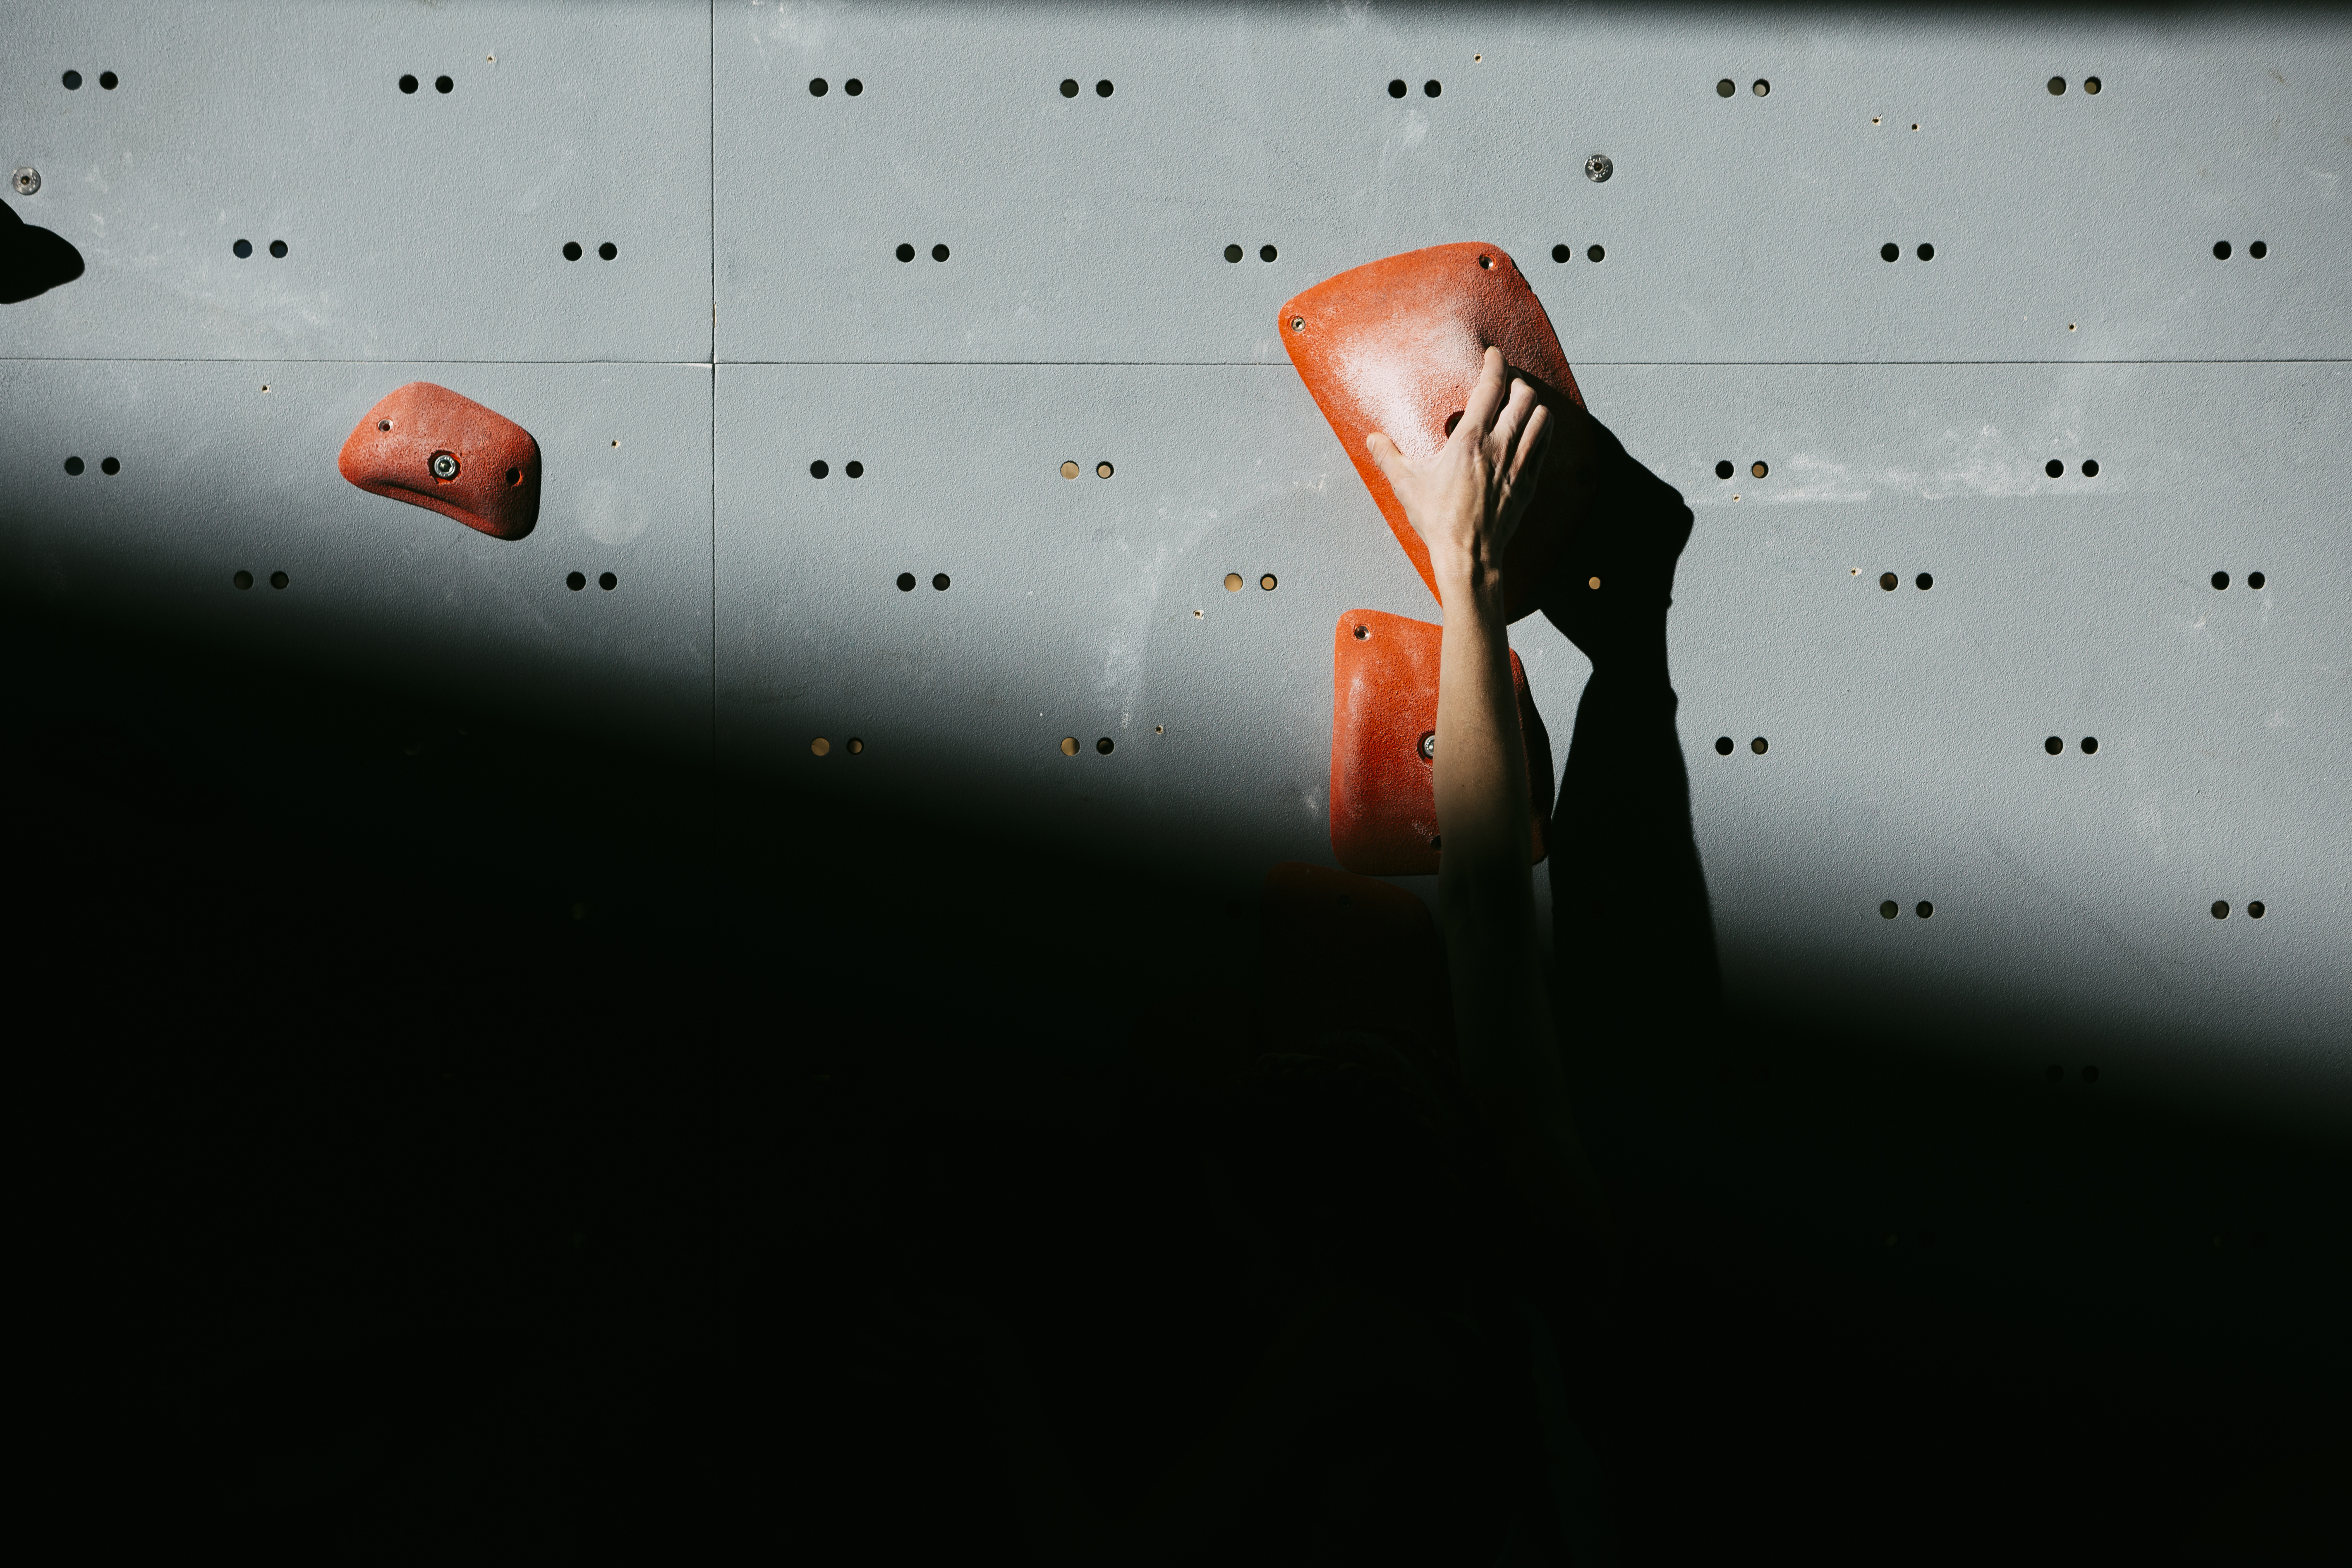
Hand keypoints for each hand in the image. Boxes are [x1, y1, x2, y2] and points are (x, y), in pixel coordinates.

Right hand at [1366, 346, 1551, 600]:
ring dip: (1532, 404)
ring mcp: (1518, 464)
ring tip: (1521, 404)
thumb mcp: (1406, 485)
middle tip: (1506, 383)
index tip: (1493, 355)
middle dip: (1516, 382)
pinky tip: (1534, 430)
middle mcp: (1499, 446)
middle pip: (1523, 396)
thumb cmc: (1437, 519)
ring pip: (1540, 417)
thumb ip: (1389, 456)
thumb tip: (1372, 439)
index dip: (1494, 364)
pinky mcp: (1528, 483)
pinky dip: (1543, 429)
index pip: (1490, 387)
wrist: (1468, 555)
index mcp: (1469, 440)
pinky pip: (1545, 444)